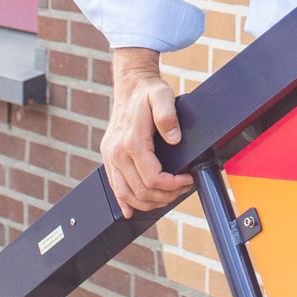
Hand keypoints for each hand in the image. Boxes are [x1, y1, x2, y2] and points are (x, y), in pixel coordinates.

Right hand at [101, 48, 193, 218]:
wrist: (130, 85)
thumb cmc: (148, 92)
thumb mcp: (162, 96)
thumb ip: (168, 116)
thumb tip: (174, 138)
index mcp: (131, 141)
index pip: (152, 177)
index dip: (173, 185)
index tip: (187, 180)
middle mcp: (117, 152)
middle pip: (140, 191)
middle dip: (165, 195)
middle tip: (182, 188)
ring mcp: (110, 156)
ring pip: (126, 194)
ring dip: (148, 202)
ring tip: (167, 196)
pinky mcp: (108, 157)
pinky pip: (114, 187)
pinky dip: (123, 202)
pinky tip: (130, 211)